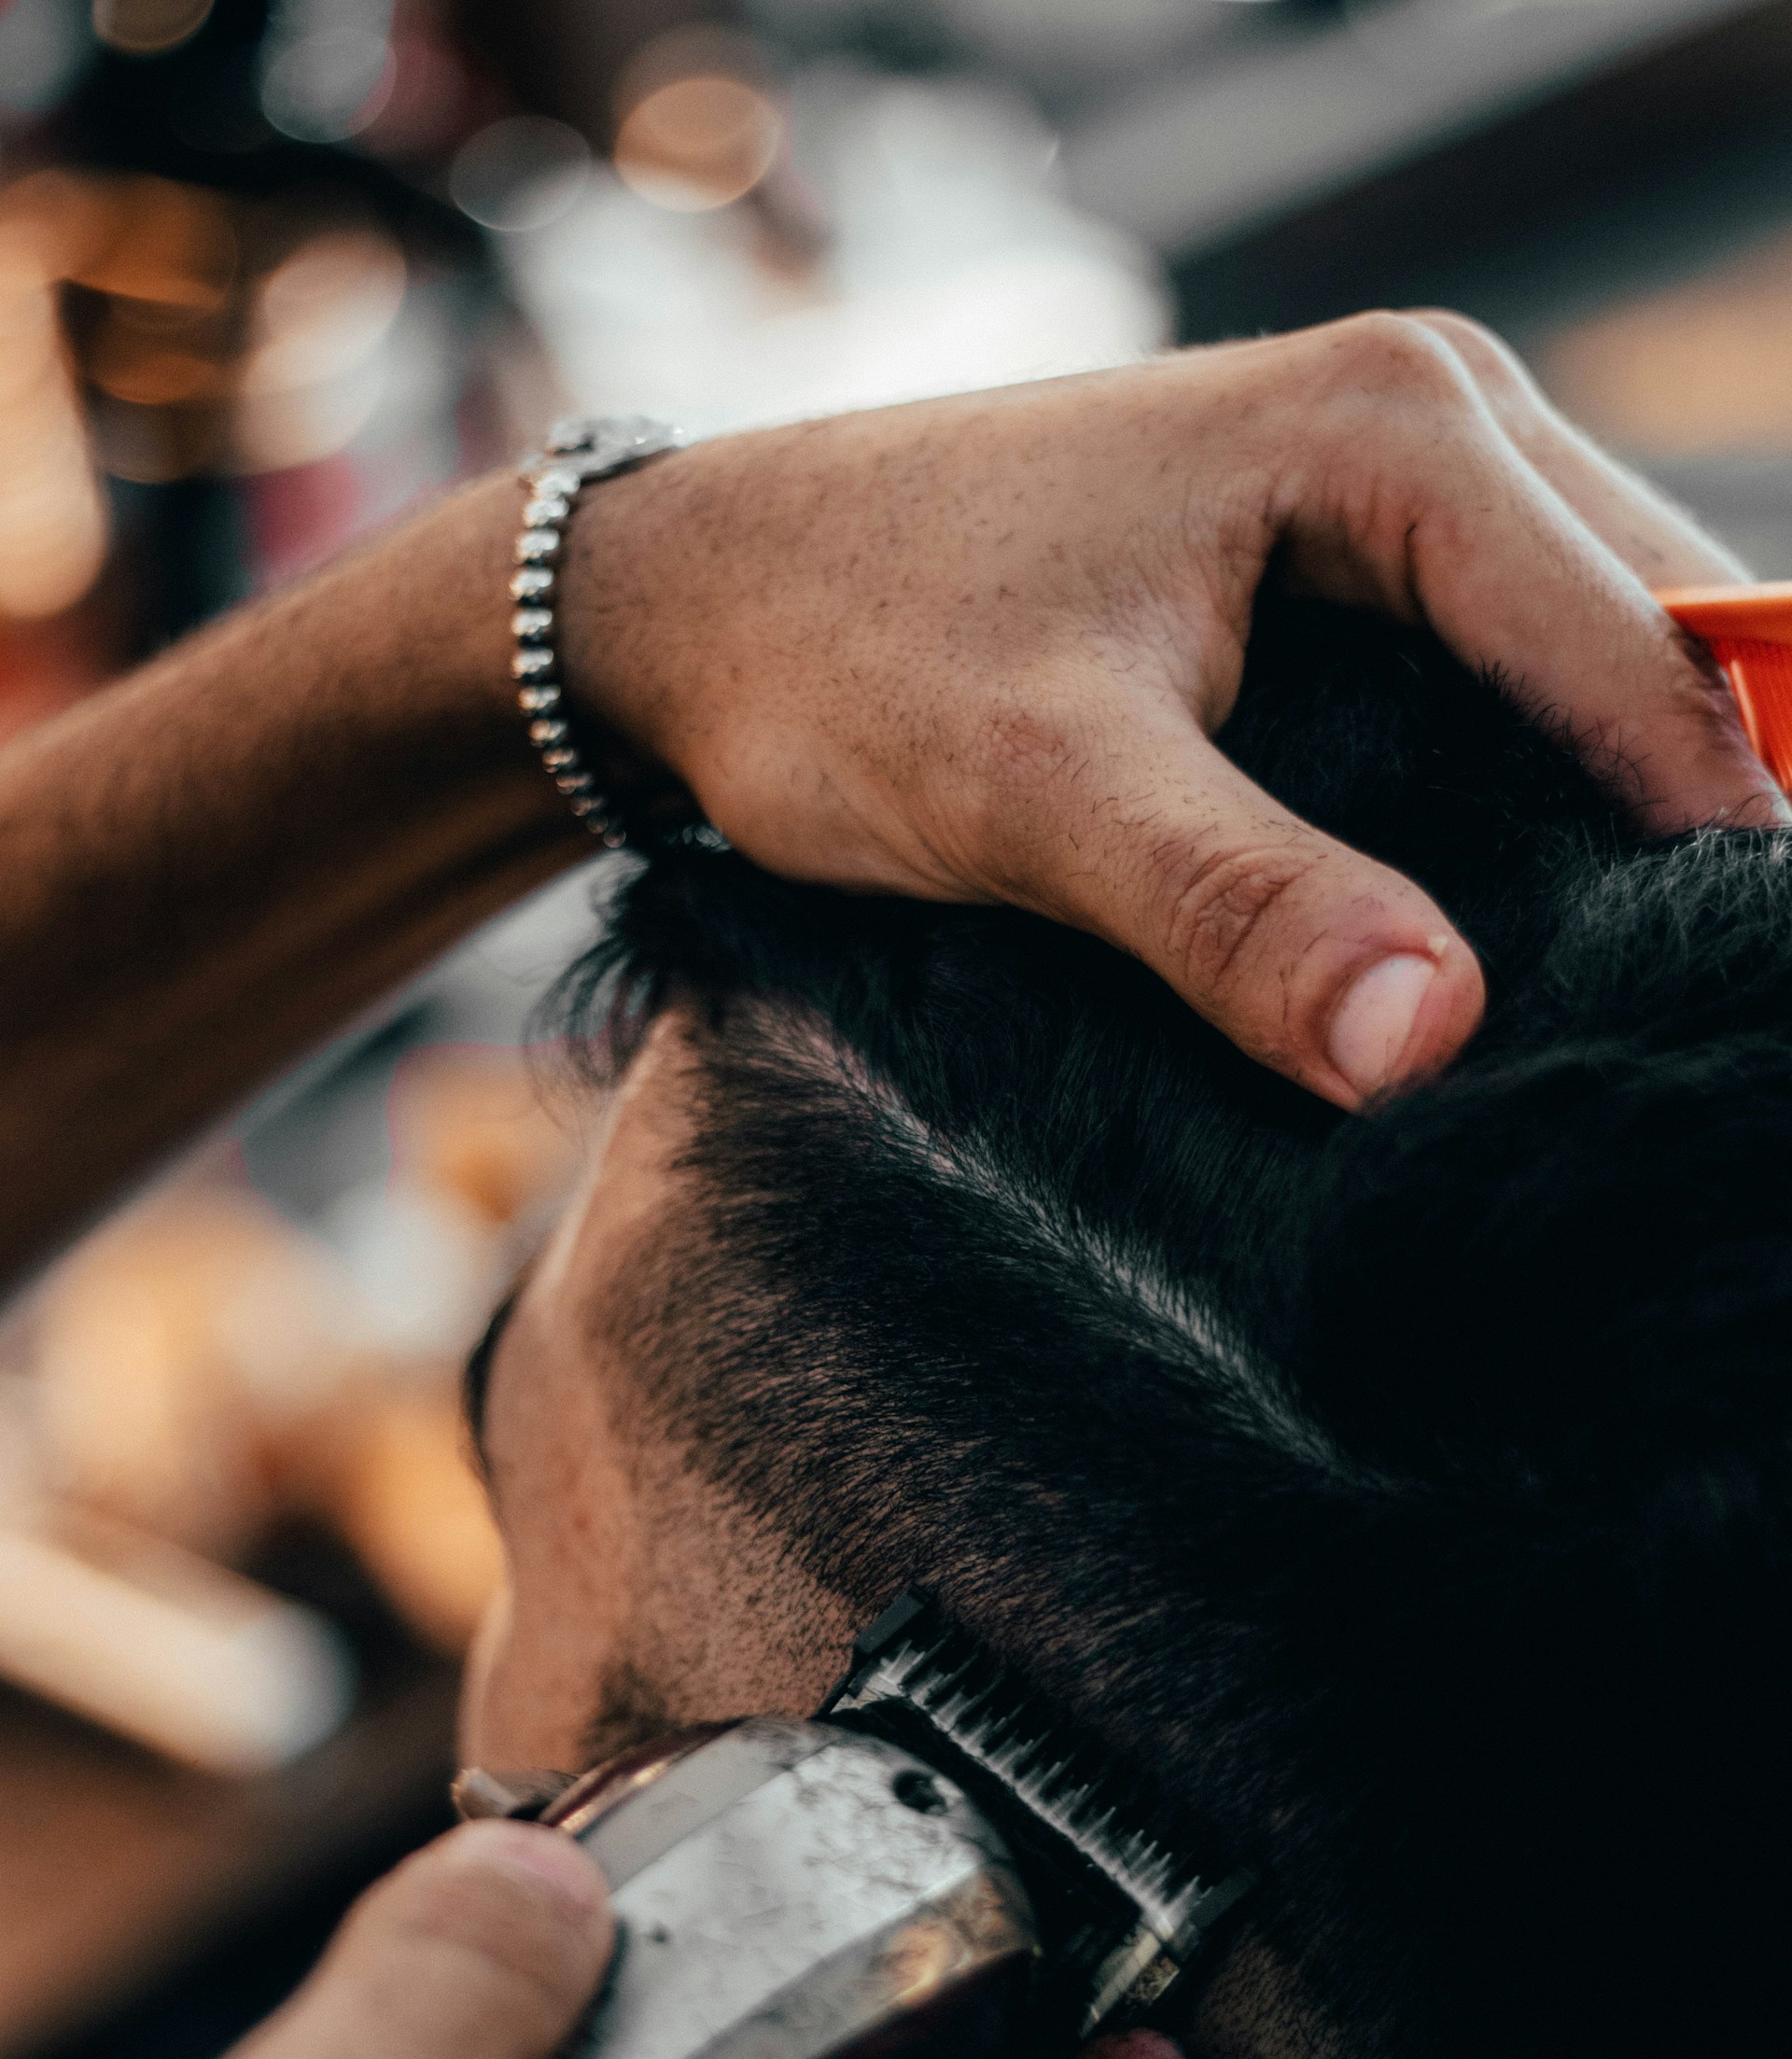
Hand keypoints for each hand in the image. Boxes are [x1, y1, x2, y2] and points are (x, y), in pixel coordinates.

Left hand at [570, 310, 1780, 1109]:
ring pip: (1587, 678)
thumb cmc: (841, 653)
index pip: (1647, 669)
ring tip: (1604, 1007)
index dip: (1706, 861)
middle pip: (1655, 657)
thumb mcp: (1039, 792)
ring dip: (1609, 831)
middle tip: (1659, 1032)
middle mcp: (1426, 426)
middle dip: (1675, 838)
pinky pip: (1496, 694)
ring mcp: (1386, 495)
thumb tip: (1434, 1040)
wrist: (691, 596)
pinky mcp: (1335, 573)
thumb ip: (1237, 910)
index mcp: (1397, 434)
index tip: (1712, 1028)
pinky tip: (1498, 937)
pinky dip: (1522, 809)